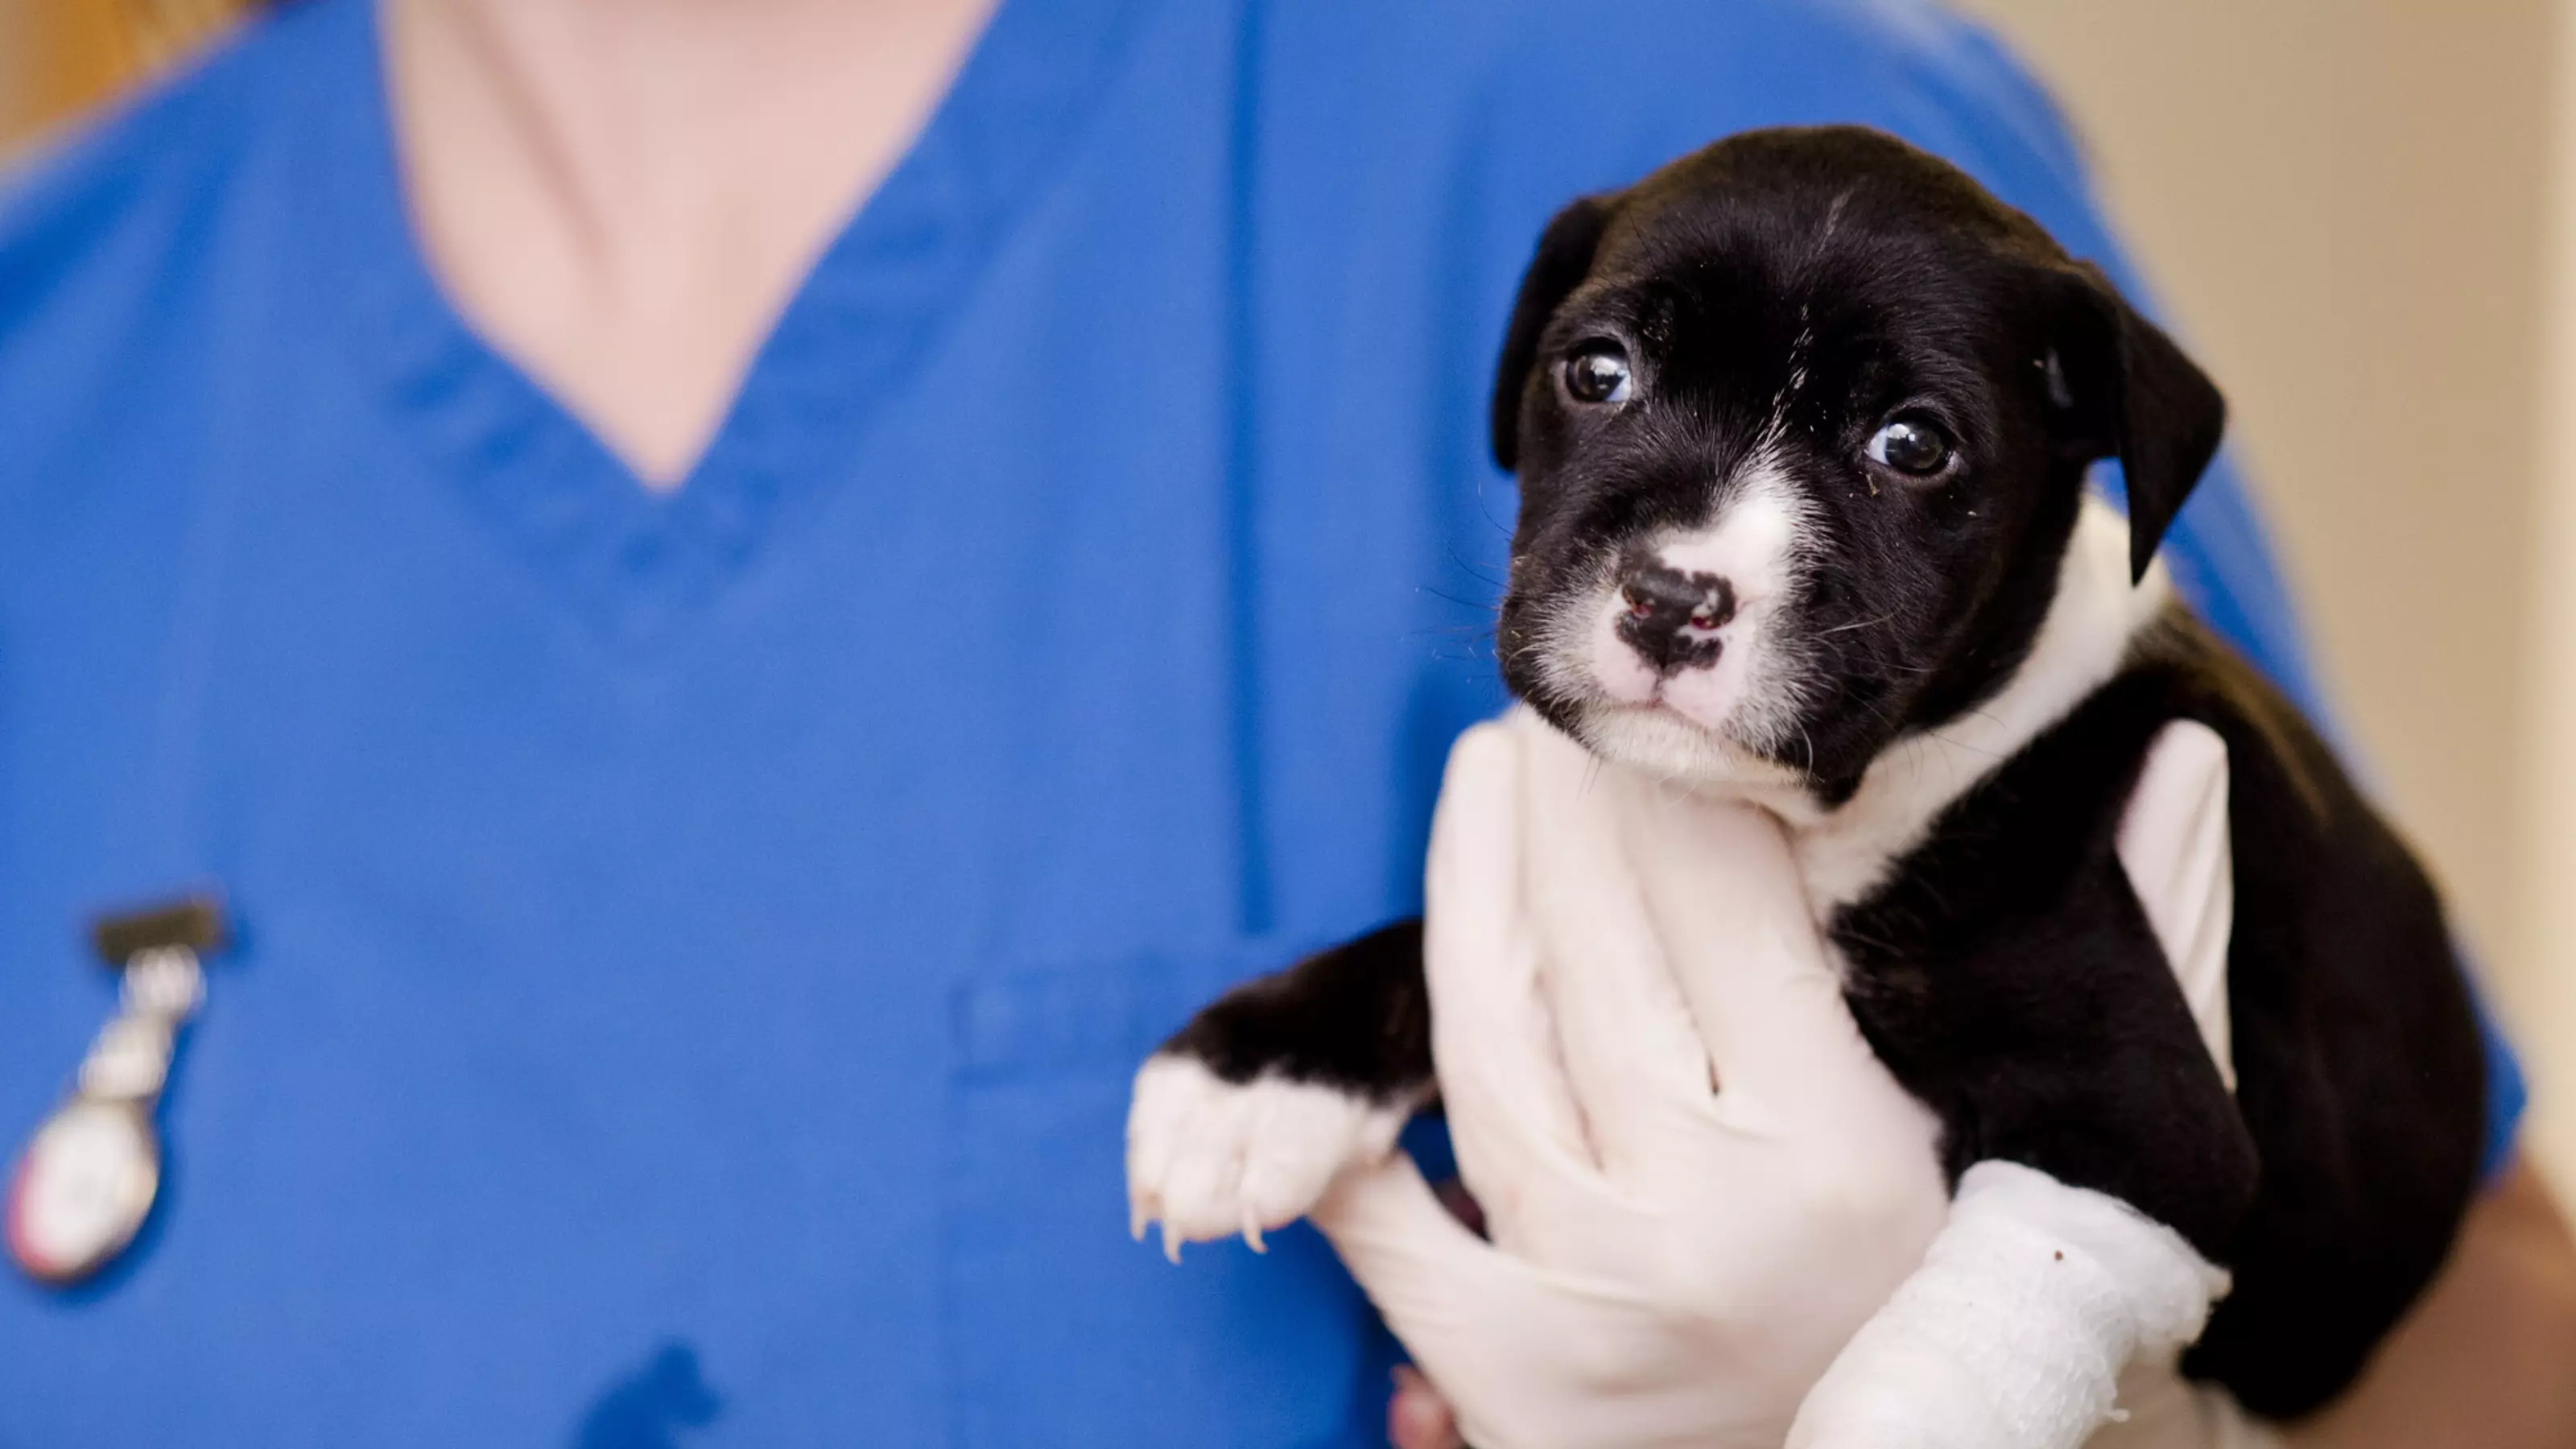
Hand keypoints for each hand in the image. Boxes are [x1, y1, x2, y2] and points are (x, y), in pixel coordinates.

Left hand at [1328, 710, 2275, 1448]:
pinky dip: (1355, 1133)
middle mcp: (1703, 1225)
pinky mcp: (1503, 1379)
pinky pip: (1389, 1223)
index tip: (1667, 699)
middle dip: (1563, 796)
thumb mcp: (2092, 1152)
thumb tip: (2170, 752)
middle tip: (1556, 704)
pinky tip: (1362, 1032)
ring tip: (1485, 781)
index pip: (1725, 898)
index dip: (1681, 773)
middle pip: (1587, 944)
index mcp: (1847, 1161)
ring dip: (1464, 888)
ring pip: (1482, 1041)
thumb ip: (2145, 952)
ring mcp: (1584, 1302)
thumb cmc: (1993, 1304)